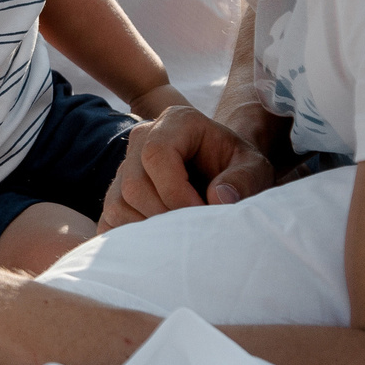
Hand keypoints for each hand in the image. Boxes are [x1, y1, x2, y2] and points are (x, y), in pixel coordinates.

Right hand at [98, 105, 272, 228]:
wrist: (222, 174)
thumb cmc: (238, 168)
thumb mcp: (255, 168)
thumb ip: (244, 180)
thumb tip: (218, 199)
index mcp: (176, 122)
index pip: (157, 154)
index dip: (176, 192)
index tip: (202, 215)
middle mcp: (143, 137)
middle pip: (134, 184)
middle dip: (165, 216)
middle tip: (194, 233)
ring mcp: (124, 166)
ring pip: (119, 205)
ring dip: (151, 230)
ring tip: (182, 237)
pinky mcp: (116, 193)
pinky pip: (110, 220)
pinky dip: (133, 238)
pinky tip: (161, 243)